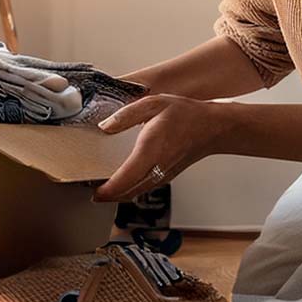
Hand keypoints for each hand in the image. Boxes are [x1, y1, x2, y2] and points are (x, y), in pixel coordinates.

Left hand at [93, 94, 228, 201]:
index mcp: (151, 150)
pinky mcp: (165, 178)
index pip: (125, 179)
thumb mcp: (153, 104)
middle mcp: (157, 168)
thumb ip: (126, 115)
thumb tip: (104, 126)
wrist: (212, 128)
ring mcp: (162, 176)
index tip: (92, 192)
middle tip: (88, 190)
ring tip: (100, 188)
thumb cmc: (185, 114)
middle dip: (107, 196)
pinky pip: (142, 190)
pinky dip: (128, 191)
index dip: (107, 191)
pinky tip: (118, 183)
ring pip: (135, 194)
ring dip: (117, 195)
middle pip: (127, 193)